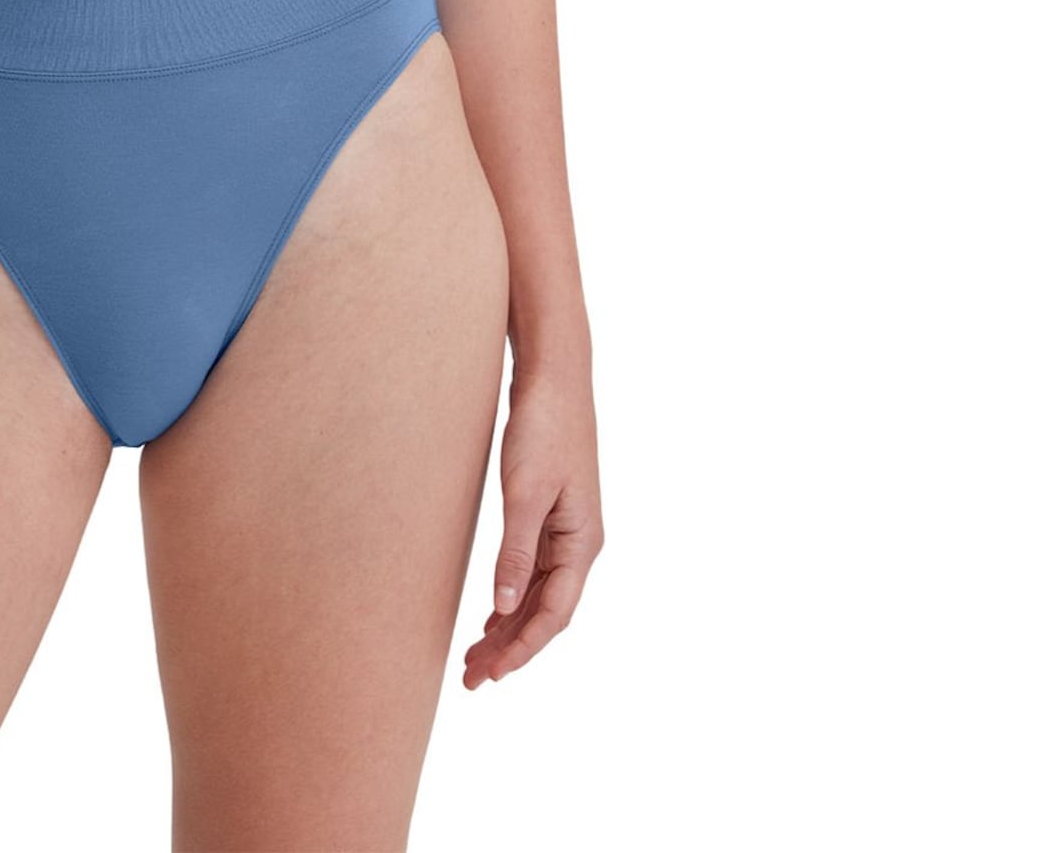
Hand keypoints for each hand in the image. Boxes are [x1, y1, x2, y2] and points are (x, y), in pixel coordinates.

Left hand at [462, 360, 601, 687]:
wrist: (553, 374)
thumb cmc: (543, 427)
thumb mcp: (525, 491)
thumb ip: (516, 551)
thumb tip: (505, 607)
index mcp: (582, 542)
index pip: (554, 614)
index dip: (523, 649)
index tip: (491, 674)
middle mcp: (579, 542)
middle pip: (545, 611)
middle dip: (511, 648)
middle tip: (471, 678)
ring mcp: (566, 528)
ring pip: (538, 594)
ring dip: (509, 626)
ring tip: (476, 657)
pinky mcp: (549, 512)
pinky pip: (533, 570)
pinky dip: (512, 596)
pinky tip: (493, 614)